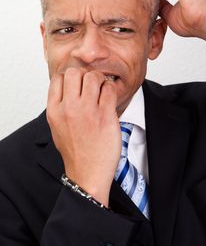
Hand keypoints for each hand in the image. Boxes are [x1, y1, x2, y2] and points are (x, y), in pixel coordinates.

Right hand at [46, 67, 120, 206]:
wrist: (87, 173)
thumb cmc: (74, 151)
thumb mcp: (57, 127)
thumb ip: (60, 106)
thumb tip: (68, 86)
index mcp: (54, 110)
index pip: (59, 78)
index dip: (70, 77)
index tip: (78, 84)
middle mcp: (69, 108)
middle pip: (75, 72)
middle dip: (85, 75)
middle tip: (91, 85)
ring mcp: (88, 111)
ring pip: (93, 77)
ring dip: (100, 80)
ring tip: (102, 91)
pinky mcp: (105, 116)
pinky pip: (109, 89)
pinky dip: (111, 90)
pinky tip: (109, 99)